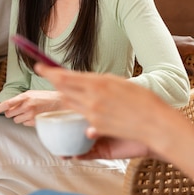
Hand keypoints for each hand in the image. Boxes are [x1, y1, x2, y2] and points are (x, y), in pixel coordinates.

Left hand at [0, 90, 60, 125]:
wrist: (60, 102)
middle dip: (12, 113)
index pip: (7, 103)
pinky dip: (27, 121)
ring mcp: (31, 115)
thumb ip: (20, 99)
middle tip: (19, 109)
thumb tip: (9, 106)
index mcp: (25, 96)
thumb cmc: (45, 97)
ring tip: (29, 112)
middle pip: (10, 114)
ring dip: (20, 117)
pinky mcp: (35, 122)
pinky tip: (34, 116)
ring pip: (16, 120)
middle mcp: (27, 106)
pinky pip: (24, 124)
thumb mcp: (32, 94)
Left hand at [33, 63, 180, 155]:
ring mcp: (92, 116)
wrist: (155, 123)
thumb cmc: (142, 100)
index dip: (48, 72)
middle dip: (55, 82)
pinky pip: (80, 117)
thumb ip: (99, 82)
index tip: (38, 66)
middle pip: (62, 90)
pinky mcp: (96, 128)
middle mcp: (92, 100)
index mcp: (98, 84)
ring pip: (69, 103)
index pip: (64, 77)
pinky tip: (86, 106)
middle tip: (48, 74)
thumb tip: (84, 81)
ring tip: (65, 88)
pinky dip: (80, 109)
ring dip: (65, 95)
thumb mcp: (119, 83)